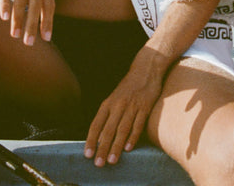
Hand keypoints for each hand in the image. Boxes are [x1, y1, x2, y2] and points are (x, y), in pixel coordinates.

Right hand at [0, 0, 54, 44]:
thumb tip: (40, 13)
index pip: (49, 2)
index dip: (48, 20)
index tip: (46, 38)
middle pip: (36, 4)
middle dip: (33, 25)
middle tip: (29, 43)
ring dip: (18, 19)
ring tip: (15, 35)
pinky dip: (4, 2)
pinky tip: (3, 16)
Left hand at [84, 52, 164, 166]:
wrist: (146, 69)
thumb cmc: (128, 87)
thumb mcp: (115, 99)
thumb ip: (108, 116)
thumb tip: (100, 138)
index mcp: (108, 103)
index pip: (96, 124)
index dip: (91, 140)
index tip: (87, 154)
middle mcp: (118, 105)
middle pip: (108, 130)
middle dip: (102, 148)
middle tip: (98, 163)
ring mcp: (132, 105)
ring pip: (122, 129)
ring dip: (116, 146)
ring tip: (112, 160)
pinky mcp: (145, 106)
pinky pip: (138, 124)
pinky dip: (133, 137)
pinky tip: (129, 148)